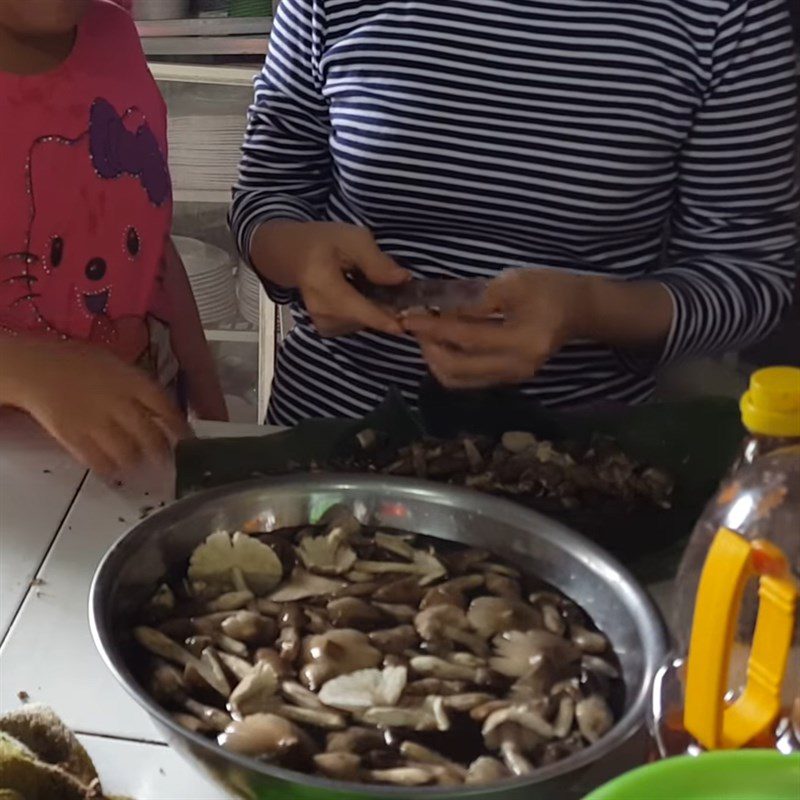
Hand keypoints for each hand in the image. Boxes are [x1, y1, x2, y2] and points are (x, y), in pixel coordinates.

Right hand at [0, 338, 190, 475]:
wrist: (37, 369)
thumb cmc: (80, 363)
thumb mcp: (117, 365)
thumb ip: (139, 386)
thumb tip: (162, 408)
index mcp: (132, 382)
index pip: (166, 408)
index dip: (180, 427)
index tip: (187, 439)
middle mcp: (119, 403)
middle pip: (151, 436)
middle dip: (162, 452)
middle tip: (166, 459)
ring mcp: (97, 422)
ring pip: (128, 453)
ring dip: (137, 461)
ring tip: (138, 462)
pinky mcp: (75, 438)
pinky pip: (99, 461)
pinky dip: (110, 468)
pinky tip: (113, 468)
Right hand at [251, 221, 409, 336]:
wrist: (293, 255)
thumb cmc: (324, 242)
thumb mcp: (353, 238)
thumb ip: (376, 260)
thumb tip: (403, 279)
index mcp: (322, 283)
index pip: (354, 307)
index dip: (380, 318)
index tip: (403, 325)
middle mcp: (319, 309)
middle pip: (362, 319)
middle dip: (385, 311)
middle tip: (402, 296)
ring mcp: (321, 321)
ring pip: (361, 324)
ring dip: (376, 311)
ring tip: (379, 291)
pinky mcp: (326, 327)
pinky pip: (355, 325)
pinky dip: (366, 314)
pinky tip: (365, 298)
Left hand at [402, 269, 593, 388]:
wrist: (577, 310)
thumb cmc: (548, 288)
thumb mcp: (513, 283)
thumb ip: (476, 300)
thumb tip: (439, 312)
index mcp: (523, 340)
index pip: (467, 337)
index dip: (434, 328)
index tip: (409, 317)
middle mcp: (517, 367)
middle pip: (458, 368)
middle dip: (430, 347)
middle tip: (416, 325)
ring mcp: (512, 378)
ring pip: (458, 380)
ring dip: (435, 359)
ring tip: (426, 334)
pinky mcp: (506, 381)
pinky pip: (468, 380)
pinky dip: (448, 364)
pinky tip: (441, 343)